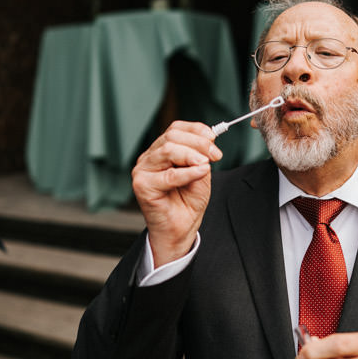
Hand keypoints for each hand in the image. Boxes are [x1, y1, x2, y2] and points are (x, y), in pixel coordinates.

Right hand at [131, 120, 222, 265]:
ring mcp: (143, 170)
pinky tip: (201, 172)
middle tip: (215, 155)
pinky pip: (168, 174)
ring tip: (206, 164)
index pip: (175, 129)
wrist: (181, 229)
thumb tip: (207, 141)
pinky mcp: (142, 186)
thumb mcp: (201, 173)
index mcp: (161, 151)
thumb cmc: (188, 202)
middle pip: (171, 136)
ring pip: (168, 150)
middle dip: (198, 143)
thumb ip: (201, 157)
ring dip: (192, 155)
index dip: (196, 130)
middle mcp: (149, 158)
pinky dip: (188, 172)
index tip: (214, 139)